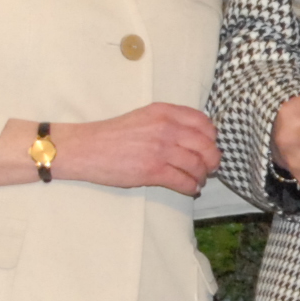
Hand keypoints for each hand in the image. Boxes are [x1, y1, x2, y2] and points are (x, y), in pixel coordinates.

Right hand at [47, 102, 220, 195]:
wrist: (87, 148)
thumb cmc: (113, 135)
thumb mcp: (144, 117)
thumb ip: (169, 121)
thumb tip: (196, 136)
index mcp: (164, 112)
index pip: (203, 122)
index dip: (211, 137)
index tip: (209, 145)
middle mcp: (166, 127)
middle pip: (206, 145)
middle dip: (212, 159)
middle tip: (211, 167)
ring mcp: (160, 149)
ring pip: (197, 165)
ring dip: (202, 175)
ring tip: (199, 180)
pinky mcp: (153, 170)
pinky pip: (184, 181)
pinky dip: (191, 187)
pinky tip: (190, 189)